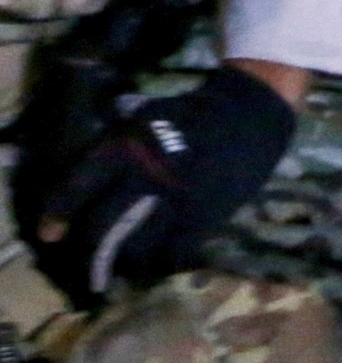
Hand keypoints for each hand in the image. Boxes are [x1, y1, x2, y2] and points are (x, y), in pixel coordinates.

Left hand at [34, 65, 298, 300]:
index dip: (59, 214)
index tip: (51, 234)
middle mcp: (145, 175)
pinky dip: (166, 262)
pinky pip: (176, 253)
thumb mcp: (146, 119)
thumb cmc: (196, 113)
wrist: (253, 111)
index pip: (78, 186)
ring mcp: (176, 199)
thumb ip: (117, 148)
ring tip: (131, 263)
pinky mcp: (206, 214)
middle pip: (101, 228)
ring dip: (129, 260)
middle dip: (91, 254)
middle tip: (91, 269)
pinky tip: (165, 260)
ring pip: (136, 247)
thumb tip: (93, 182)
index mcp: (126, 147)